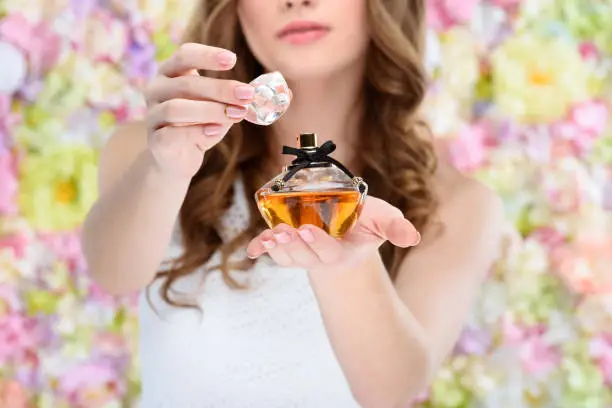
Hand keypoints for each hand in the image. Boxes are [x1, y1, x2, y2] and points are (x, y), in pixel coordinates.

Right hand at [143, 43, 254, 178]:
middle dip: (221, 89)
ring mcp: (152, 114)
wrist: (176, 159)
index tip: (232, 60)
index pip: (185, 55)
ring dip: (211, 110)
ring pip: (178, 107)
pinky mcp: (155, 139)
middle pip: (187, 83)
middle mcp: (157, 89)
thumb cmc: (201, 126)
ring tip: (235, 115)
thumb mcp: (225, 109)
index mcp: (172, 73)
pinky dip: (197, 131)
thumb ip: (246, 99)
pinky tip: (215, 132)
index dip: (208, 55)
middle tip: (247, 95)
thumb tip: (286, 95)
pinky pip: (173, 133)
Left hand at [246, 197, 420, 271]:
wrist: (345, 226)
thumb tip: (411, 237)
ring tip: (269, 235)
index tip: (307, 229)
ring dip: (275, 247)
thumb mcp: (384, 220)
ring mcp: (300, 253)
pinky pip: (270, 251)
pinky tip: (252, 247)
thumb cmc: (364, 222)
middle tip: (282, 232)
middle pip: (303, 256)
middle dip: (292, 245)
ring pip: (285, 255)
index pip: (330, 251)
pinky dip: (259, 248)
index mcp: (342, 252)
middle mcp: (319, 256)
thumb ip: (396, 227)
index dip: (318, 242)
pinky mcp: (285, 247)